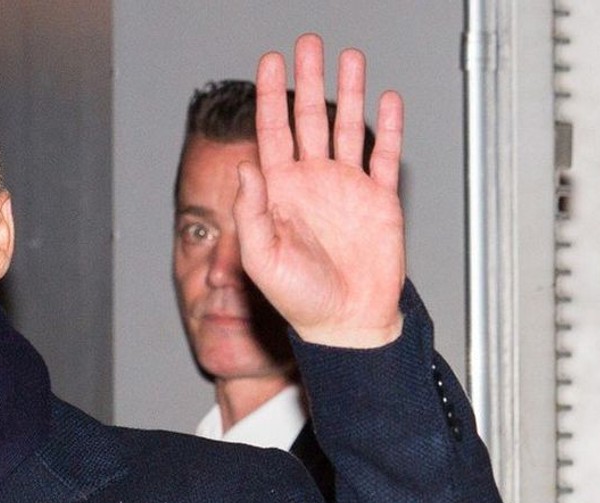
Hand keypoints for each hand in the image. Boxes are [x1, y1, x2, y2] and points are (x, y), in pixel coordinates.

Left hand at [235, 34, 405, 347]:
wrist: (346, 325)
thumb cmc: (300, 300)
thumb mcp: (261, 258)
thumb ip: (250, 212)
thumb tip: (245, 166)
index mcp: (279, 194)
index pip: (271, 133)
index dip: (270, 97)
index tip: (270, 63)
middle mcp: (310, 184)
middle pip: (307, 119)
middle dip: (307, 81)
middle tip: (307, 45)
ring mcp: (345, 189)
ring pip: (346, 129)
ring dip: (348, 93)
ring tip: (348, 58)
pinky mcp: (378, 201)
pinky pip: (383, 156)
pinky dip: (388, 128)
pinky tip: (387, 100)